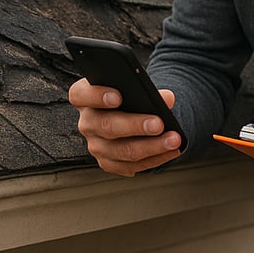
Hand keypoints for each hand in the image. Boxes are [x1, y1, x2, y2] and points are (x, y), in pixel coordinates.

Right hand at [68, 78, 182, 175]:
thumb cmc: (130, 97)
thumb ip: (148, 89)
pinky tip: (170, 152)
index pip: (80, 95)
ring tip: (173, 140)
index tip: (118, 97)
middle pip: (106, 126)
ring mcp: (96, 145)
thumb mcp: (135, 87)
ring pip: (121, 150)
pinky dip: (154, 159)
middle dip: (135, 125)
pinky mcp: (108, 162)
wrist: (132, 114)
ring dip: (151, 146)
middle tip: (158, 124)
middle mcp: (87, 123)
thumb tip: (167, 98)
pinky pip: (130, 165)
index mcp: (86, 97)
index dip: (96, 96)